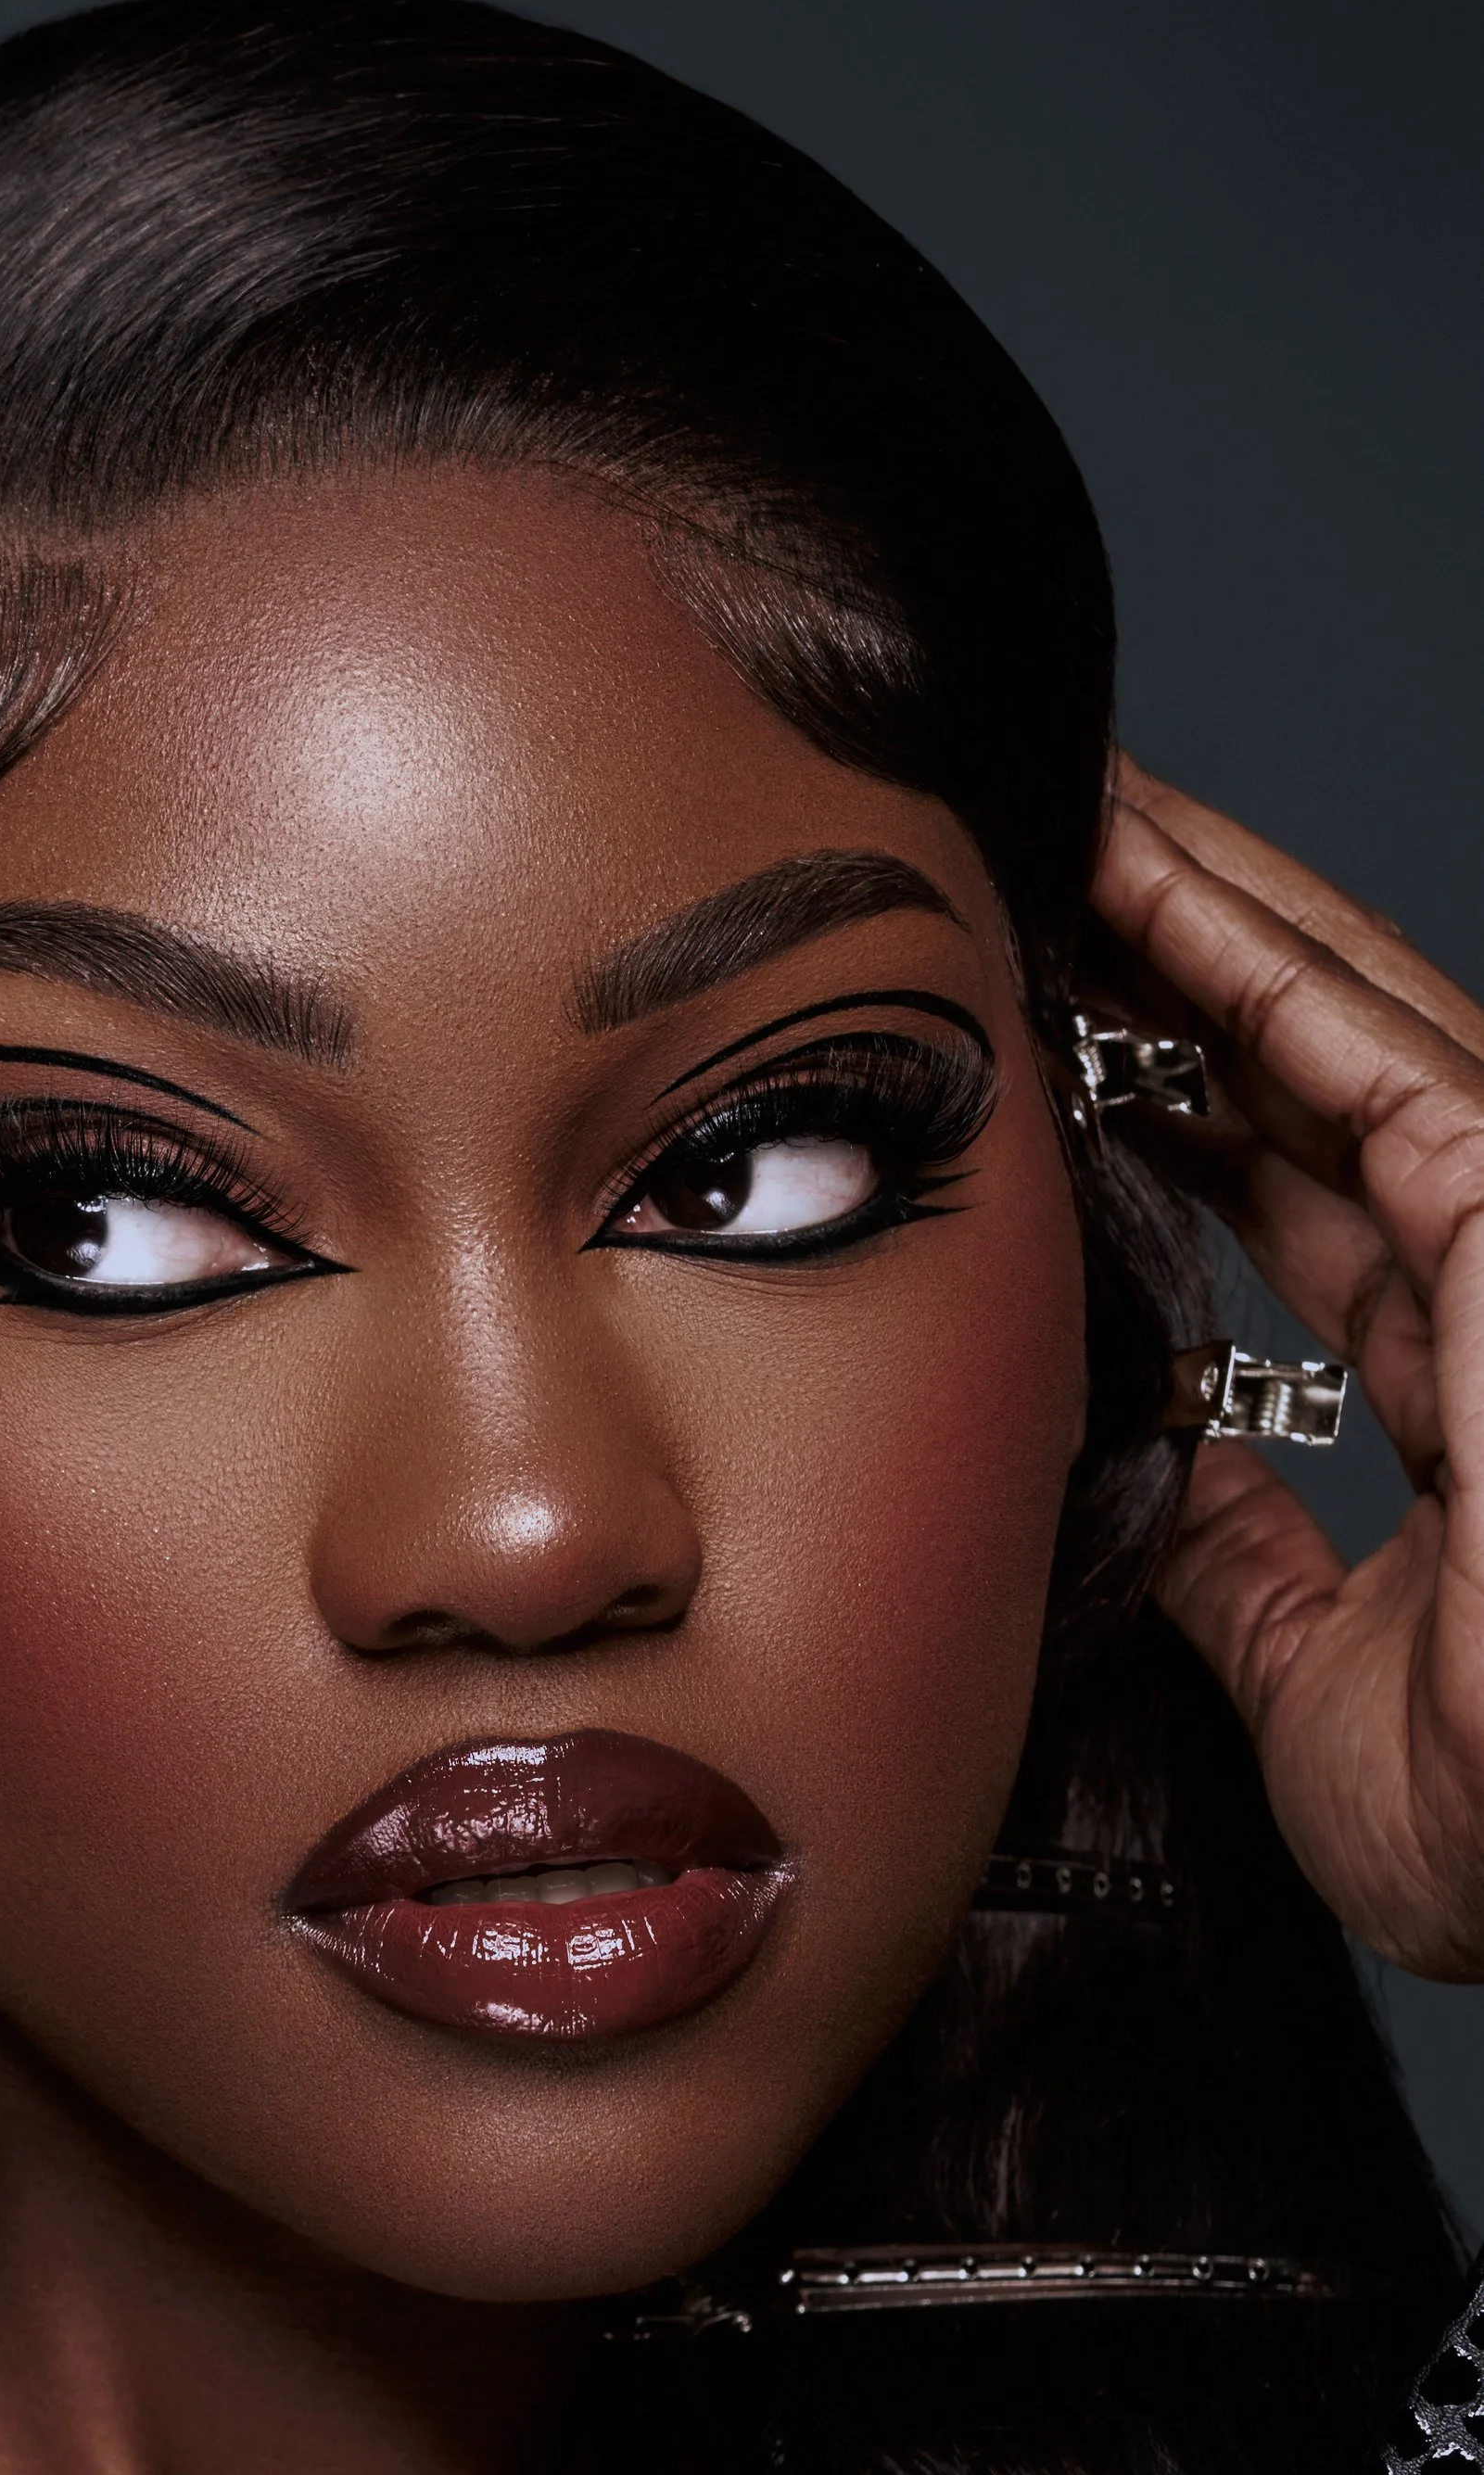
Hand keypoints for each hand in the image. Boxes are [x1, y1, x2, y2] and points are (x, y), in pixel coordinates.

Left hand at [1092, 759, 1483, 1979]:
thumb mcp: (1304, 1668)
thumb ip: (1240, 1562)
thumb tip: (1148, 1485)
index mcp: (1470, 1375)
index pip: (1308, 1181)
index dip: (1182, 1082)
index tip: (1053, 1013)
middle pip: (1325, 1068)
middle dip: (1180, 951)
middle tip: (1033, 842)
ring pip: (1354, 1022)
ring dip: (1204, 907)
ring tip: (1069, 806)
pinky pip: (1390, 1065)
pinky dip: (1263, 963)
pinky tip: (1147, 881)